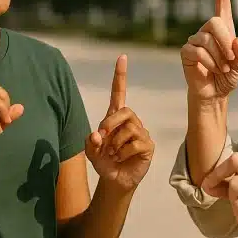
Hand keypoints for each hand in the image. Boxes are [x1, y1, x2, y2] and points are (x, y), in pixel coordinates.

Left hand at [86, 55, 154, 191]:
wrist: (114, 181)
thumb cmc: (103, 162)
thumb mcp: (90, 152)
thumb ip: (90, 142)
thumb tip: (97, 135)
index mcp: (115, 117)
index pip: (119, 92)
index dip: (120, 75)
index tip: (122, 57)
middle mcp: (130, 121)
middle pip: (124, 110)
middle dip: (110, 124)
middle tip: (102, 140)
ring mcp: (141, 133)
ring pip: (129, 129)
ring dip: (115, 144)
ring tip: (113, 154)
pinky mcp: (147, 145)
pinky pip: (135, 144)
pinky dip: (123, 154)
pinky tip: (122, 159)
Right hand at [180, 0, 237, 102]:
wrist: (214, 93)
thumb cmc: (228, 76)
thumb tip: (237, 40)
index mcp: (223, 29)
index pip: (222, 3)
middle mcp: (207, 30)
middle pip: (215, 21)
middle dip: (225, 41)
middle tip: (232, 60)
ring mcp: (195, 39)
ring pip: (206, 40)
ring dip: (219, 57)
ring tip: (223, 69)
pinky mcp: (186, 51)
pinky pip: (197, 51)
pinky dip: (209, 63)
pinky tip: (212, 70)